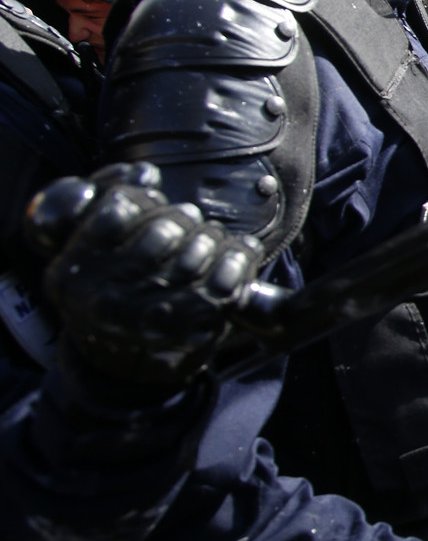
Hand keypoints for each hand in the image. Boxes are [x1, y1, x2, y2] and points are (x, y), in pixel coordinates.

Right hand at [27, 164, 262, 391]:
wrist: (127, 366)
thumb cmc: (116, 294)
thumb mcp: (92, 249)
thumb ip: (108, 200)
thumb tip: (143, 174)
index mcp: (73, 272)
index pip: (122, 207)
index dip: (148, 202)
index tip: (156, 207)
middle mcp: (105, 299)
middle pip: (167, 228)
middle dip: (187, 220)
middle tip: (191, 224)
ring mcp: (150, 319)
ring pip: (200, 250)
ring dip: (215, 238)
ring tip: (212, 242)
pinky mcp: (193, 331)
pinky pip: (229, 278)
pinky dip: (241, 259)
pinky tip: (237, 255)